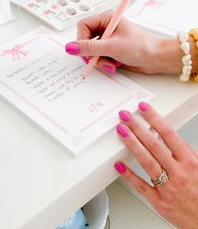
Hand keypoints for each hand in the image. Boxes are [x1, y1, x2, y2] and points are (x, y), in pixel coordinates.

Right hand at [65, 10, 182, 74]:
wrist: (155, 58)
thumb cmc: (141, 46)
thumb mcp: (112, 46)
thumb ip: (90, 47)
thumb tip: (70, 47)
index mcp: (106, 19)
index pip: (83, 26)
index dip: (81, 40)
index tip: (84, 51)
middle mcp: (105, 28)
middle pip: (85, 40)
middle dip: (91, 53)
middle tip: (97, 60)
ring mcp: (107, 40)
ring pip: (91, 51)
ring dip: (98, 60)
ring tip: (110, 63)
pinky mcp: (110, 50)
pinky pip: (98, 57)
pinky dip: (103, 63)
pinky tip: (113, 64)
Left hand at [115, 102, 197, 228]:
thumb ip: (186, 152)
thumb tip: (171, 137)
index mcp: (189, 161)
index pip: (168, 134)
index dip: (154, 118)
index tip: (143, 108)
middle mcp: (178, 172)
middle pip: (154, 144)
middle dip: (137, 127)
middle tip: (125, 116)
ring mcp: (167, 187)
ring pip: (146, 162)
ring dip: (132, 144)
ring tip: (121, 131)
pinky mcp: (159, 201)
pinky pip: (142, 187)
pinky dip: (129, 176)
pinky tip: (119, 165)